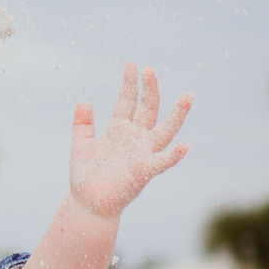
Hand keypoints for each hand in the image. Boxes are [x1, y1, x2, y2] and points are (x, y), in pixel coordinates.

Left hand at [68, 62, 190, 220]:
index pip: (127, 101)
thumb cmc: (85, 177)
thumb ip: (83, 124)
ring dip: (177, 115)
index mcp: (119, 130)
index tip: (132, 64)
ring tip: (187, 96)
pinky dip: (173, 156)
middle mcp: (135, 139)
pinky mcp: (144, 172)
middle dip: (149, 90)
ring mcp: (142, 154)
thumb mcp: (81, 145)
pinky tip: (185, 146)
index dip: (129, 84)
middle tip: (149, 69)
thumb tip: (83, 101)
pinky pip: (162, 162)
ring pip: (164, 131)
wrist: (87, 204)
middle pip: (147, 109)